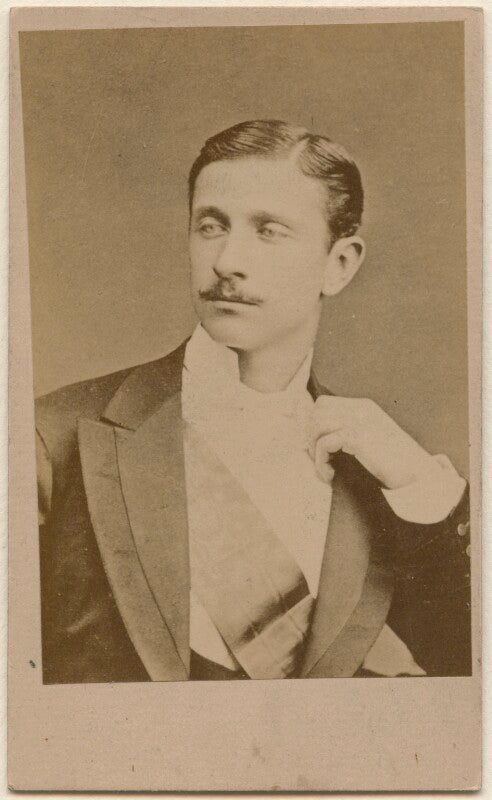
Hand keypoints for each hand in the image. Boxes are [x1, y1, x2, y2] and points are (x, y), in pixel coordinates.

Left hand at [308, 396, 441, 489]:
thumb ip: (348, 433)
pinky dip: (321, 463)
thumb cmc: (394, 464)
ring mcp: (360, 421)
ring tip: (325, 468)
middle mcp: (361, 409)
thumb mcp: (370, 440)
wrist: (418, 475)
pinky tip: (331, 475)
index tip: (317, 447)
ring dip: (314, 450)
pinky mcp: (358, 437)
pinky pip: (324, 444)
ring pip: (317, 425)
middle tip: (320, 458)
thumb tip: (312, 441)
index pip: (324, 403)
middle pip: (318, 410)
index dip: (314, 424)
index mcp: (364, 407)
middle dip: (311, 435)